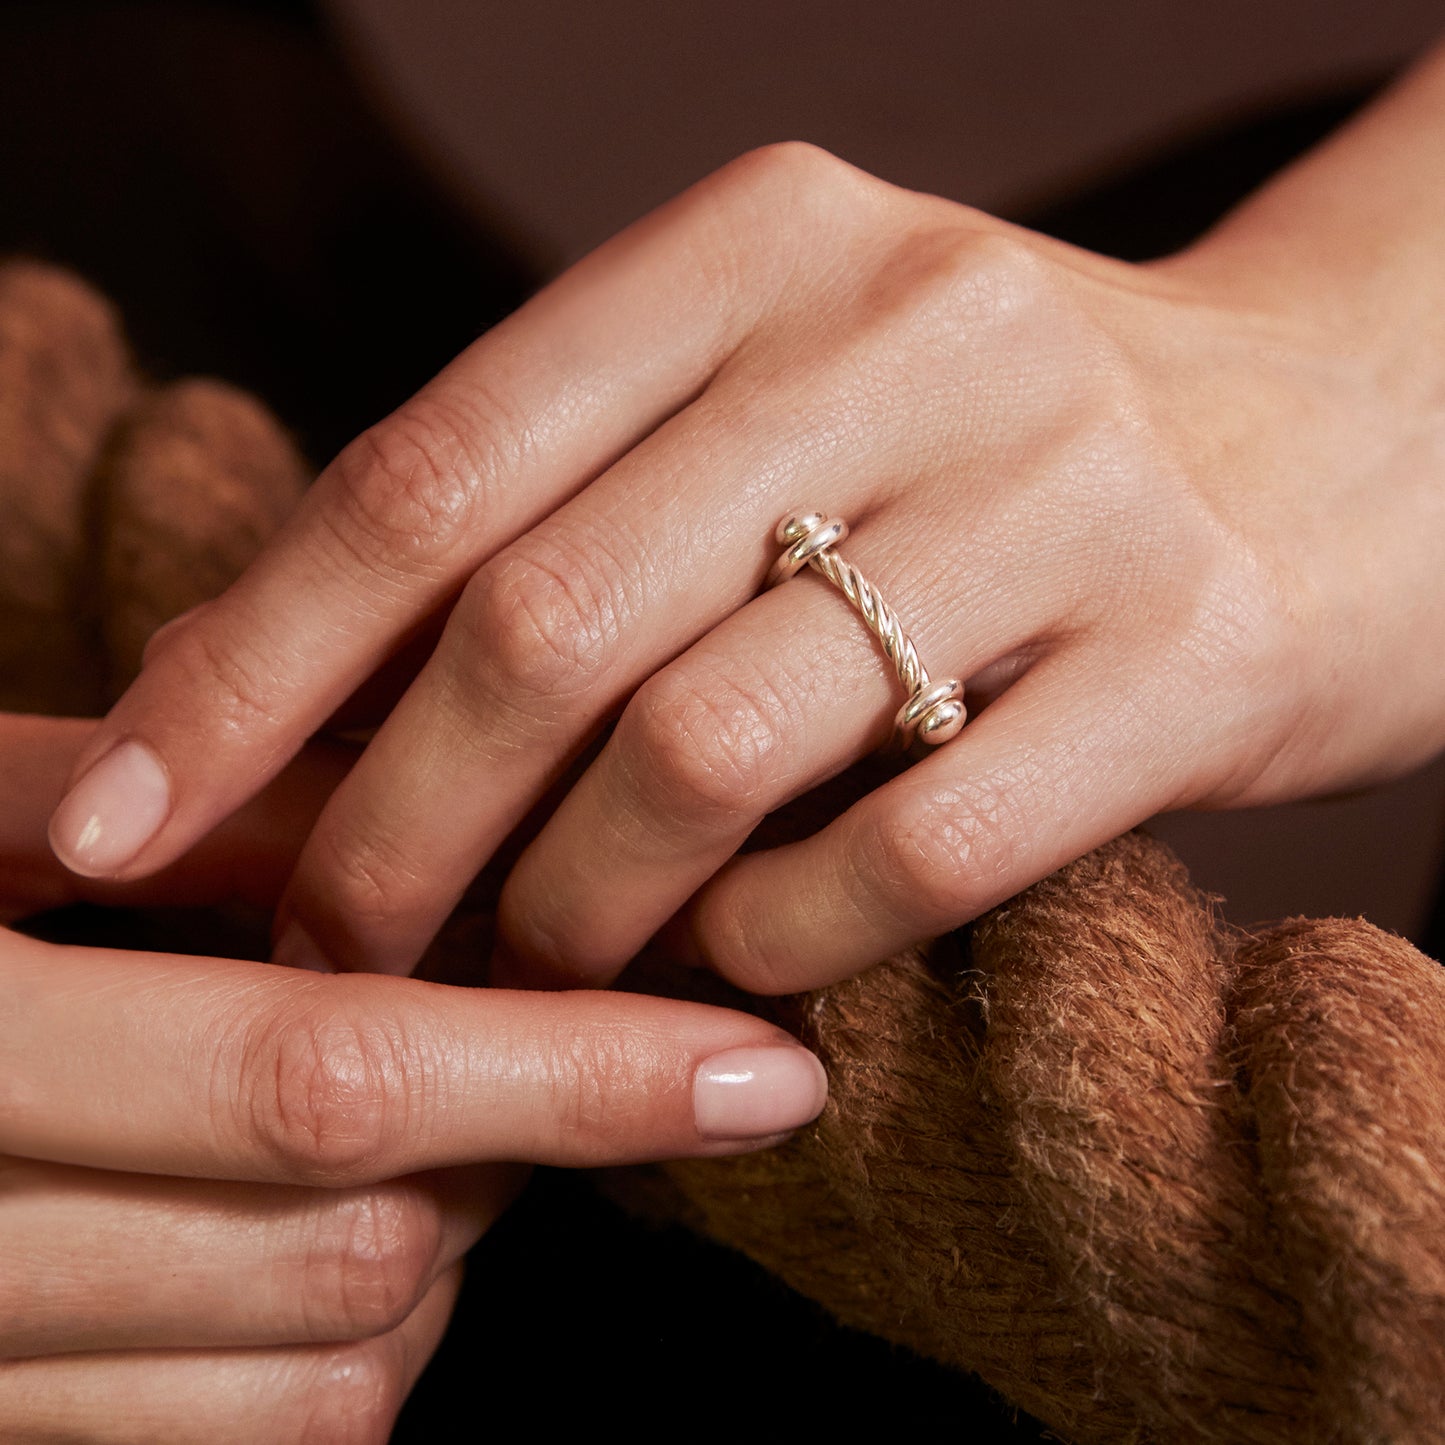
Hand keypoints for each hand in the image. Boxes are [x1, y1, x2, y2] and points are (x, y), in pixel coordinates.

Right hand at [2, 718, 825, 1440]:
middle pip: (354, 1247)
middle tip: (576, 1043)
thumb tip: (403, 810)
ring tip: (447, 1128)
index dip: (567, 1073)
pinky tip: (331, 1231)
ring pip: (322, 1379)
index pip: (323, 1081)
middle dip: (513, 1152)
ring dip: (444, 1258)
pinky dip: (345, 1351)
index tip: (762, 1061)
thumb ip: (161, 805)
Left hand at [45, 53, 1444, 992]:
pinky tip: (736, 974)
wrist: (1343, 438)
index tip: (141, 816)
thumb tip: (334, 722)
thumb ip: (587, 509)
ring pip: (706, 752)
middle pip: (540, 625)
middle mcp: (905, 333)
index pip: (432, 465)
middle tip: (340, 949)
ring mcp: (1063, 491)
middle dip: (394, 833)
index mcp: (762, 245)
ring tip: (539, 973)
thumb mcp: (791, 400)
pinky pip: (901, 850)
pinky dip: (771, 947)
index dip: (256, 662)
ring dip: (578, 909)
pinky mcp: (1192, 653)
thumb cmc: (1009, 447)